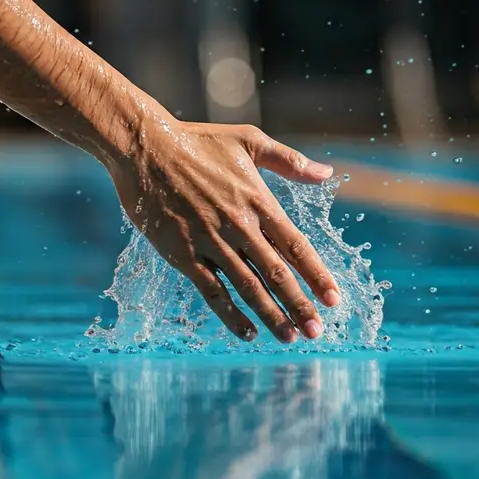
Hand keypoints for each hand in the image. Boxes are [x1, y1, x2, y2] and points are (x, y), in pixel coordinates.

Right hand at [104, 121, 341, 342]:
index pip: (296, 245)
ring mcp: (211, 241)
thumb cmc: (197, 141)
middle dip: (299, 304)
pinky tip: (247, 332)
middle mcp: (239, 225)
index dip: (317, 275)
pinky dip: (230, 314)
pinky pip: (212, 290)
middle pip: (276, 272)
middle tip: (316, 331)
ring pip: (248, 286)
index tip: (334, 300)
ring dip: (271, 315)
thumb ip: (289, 161)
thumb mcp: (248, 142)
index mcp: (258, 201)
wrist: (144, 148)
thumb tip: (326, 175)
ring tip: (289, 337)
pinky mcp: (184, 253)